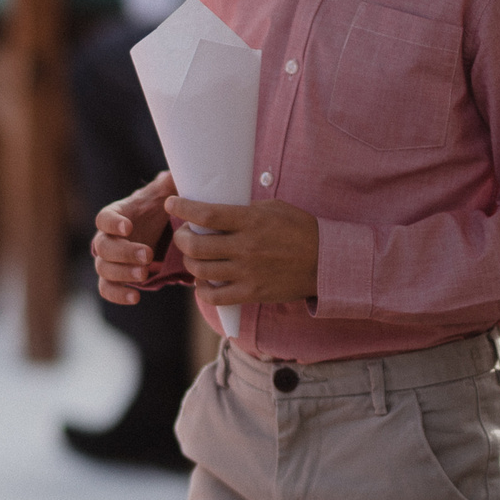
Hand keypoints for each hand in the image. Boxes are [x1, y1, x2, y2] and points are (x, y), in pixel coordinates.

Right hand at [92, 172, 177, 304]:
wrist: (158, 230)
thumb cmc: (157, 210)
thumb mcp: (164, 195)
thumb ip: (168, 185)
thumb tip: (173, 175)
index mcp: (114, 216)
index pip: (103, 219)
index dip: (112, 223)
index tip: (128, 226)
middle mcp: (106, 239)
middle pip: (103, 248)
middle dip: (124, 252)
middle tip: (148, 256)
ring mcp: (108, 261)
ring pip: (103, 270)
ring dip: (122, 274)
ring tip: (144, 275)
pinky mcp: (114, 279)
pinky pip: (107, 289)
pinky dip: (117, 295)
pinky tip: (135, 298)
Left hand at [168, 196, 319, 305]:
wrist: (327, 261)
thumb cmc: (300, 229)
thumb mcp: (274, 209)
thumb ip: (243, 210)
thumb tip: (211, 211)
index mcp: (252, 221)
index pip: (207, 214)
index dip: (183, 208)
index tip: (172, 203)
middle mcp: (247, 247)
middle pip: (196, 245)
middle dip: (181, 238)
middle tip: (184, 233)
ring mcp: (248, 272)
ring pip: (200, 270)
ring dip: (190, 261)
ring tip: (194, 255)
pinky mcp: (252, 292)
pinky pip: (214, 296)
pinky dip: (202, 289)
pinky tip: (204, 281)